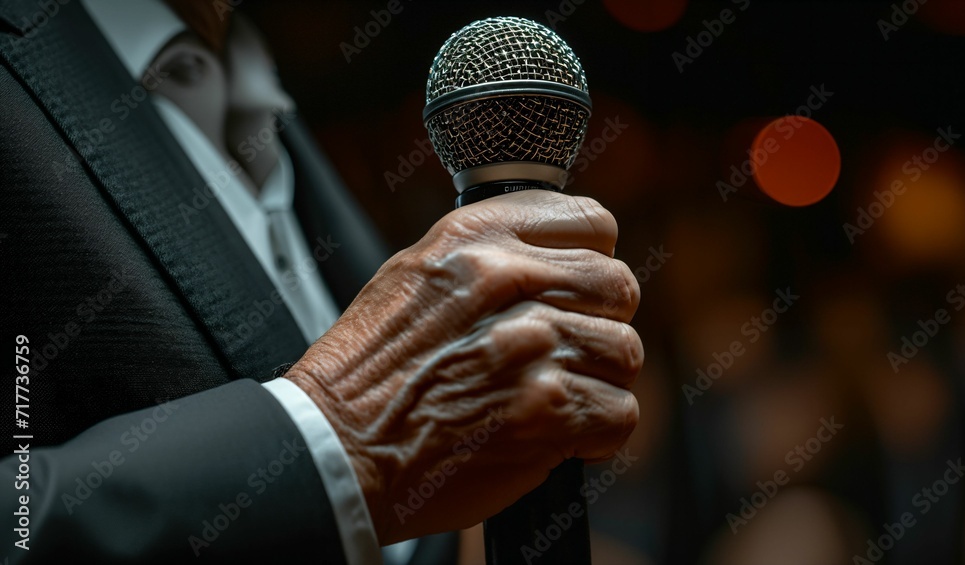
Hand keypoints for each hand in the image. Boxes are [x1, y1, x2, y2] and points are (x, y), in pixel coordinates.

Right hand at [286, 190, 641, 544]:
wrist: (335, 445)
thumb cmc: (370, 370)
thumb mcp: (415, 274)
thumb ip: (492, 257)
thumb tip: (559, 262)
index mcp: (476, 239)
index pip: (591, 222)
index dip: (593, 260)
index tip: (579, 289)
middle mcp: (508, 283)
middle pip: (618, 286)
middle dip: (601, 322)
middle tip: (569, 350)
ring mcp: (532, 347)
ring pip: (625, 351)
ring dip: (600, 380)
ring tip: (557, 396)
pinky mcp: (547, 412)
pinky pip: (620, 413)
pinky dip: (597, 432)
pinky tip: (557, 433)